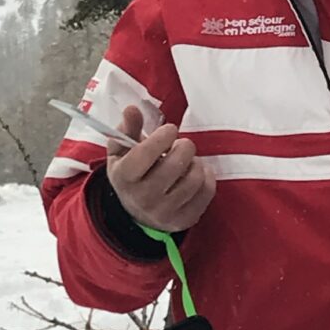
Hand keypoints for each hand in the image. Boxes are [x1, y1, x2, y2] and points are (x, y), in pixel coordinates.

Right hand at [107, 106, 215, 231]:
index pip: (144, 155)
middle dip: (184, 146)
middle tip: (180, 145)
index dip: (162, 137)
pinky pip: (207, 192)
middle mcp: (143, 198)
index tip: (170, 130)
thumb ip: (127, 128)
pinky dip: (207, 177)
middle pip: (175, 164)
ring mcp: (165, 212)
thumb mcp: (121, 151)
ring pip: (194, 177)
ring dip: (195, 162)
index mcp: (125, 178)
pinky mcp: (184, 220)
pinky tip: (195, 173)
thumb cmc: (132, 173)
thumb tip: (132, 109)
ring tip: (186, 162)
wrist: (136, 212)